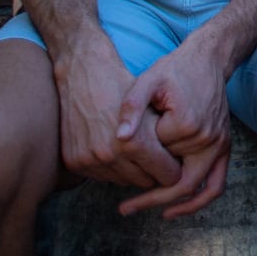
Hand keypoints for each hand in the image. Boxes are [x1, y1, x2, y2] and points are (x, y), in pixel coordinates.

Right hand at [53, 42, 179, 189]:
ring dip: (130, 170)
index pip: (167, 176)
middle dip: (152, 170)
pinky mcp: (73, 163)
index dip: (174, 168)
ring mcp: (89, 161)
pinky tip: (112, 148)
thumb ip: (167, 140)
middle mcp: (109, 156)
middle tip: (153, 153)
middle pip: (145, 182)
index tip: (174, 159)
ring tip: (132, 149)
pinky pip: (101, 177)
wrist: (82, 73)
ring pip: (123, 181)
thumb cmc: (123, 86)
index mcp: (134, 143)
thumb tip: (183, 167)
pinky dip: (109, 167)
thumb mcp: (152, 108)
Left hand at [114, 42, 232, 218]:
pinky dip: (197, 201)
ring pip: (198, 190)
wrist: (208, 60)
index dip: (137, 156)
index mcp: (188, 124)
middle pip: (177, 182)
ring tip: (146, 211)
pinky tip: (173, 208)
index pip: (156, 156)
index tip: (117, 158)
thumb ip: (131, 107)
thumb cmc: (174, 69)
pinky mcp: (224, 147)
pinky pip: (216, 184)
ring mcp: (220, 145)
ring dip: (173, 205)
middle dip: (150, 199)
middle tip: (124, 209)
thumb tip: (118, 138)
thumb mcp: (147, 80)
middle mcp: (209, 139)